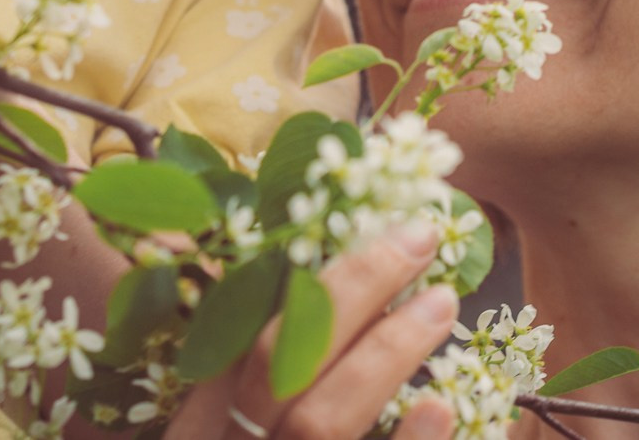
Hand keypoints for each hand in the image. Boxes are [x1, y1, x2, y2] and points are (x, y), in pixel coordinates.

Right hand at [164, 226, 459, 439]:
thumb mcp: (225, 434)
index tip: (363, 220)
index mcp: (196, 432)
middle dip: (351, 290)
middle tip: (420, 235)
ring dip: (385, 352)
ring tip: (442, 301)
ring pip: (322, 421)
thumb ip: (251, 380)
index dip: (300, 273)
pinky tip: (441, 404)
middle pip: (284, 361)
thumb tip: (305, 284)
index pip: (242, 334)